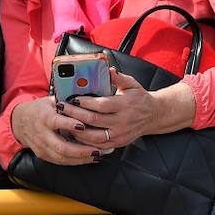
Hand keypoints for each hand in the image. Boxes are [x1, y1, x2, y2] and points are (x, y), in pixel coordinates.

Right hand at [10, 96, 103, 165]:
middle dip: (81, 150)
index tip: (84, 126)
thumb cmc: (41, 109)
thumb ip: (67, 102)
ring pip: (62, 157)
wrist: (20, 121)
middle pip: (61, 146)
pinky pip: (60, 162)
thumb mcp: (51, 101)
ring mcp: (41, 146)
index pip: (56, 122)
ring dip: (81, 158)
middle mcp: (42, 134)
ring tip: (96, 155)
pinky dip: (75, 162)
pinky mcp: (43, 155)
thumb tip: (88, 100)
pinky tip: (87, 159)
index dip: (69, 124)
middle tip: (97, 150)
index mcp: (44, 117)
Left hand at [62, 69, 194, 147]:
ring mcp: (119, 135)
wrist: (153, 115)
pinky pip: (98, 145)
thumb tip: (108, 69)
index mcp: (125, 105)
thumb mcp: (132, 84)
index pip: (101, 105)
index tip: (72, 98)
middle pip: (94, 120)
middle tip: (61, 108)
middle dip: (75, 114)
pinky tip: (74, 134)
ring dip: (76, 130)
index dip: (85, 102)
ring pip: (93, 136)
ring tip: (63, 121)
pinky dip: (84, 142)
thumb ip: (119, 77)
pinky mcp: (117, 144)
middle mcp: (122, 122)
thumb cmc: (139, 98)